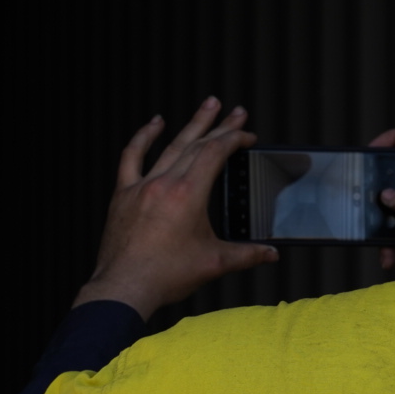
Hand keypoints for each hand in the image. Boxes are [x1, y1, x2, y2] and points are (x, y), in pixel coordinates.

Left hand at [74, 98, 278, 318]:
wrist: (125, 287)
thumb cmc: (164, 275)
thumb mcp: (214, 263)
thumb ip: (246, 254)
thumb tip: (269, 253)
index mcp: (188, 194)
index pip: (215, 153)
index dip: (234, 139)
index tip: (247, 135)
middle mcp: (165, 183)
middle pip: (196, 144)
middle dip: (220, 125)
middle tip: (235, 111)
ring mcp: (142, 186)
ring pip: (170, 146)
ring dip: (192, 125)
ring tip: (207, 106)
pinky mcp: (125, 194)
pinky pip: (132, 157)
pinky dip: (143, 138)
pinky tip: (153, 124)